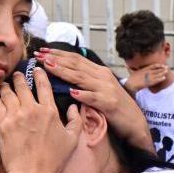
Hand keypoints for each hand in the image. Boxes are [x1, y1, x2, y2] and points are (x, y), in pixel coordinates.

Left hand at [0, 68, 81, 172]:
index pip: (43, 85)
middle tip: (16, 75)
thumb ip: (76, 120)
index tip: (36, 70)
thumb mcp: (72, 140)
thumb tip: (74, 107)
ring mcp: (15, 116)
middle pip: (22, 85)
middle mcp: (32, 110)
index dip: (39, 75)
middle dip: (18, 77)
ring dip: (6, 87)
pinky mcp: (2, 125)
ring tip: (5, 85)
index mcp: (49, 111)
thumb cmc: (54, 160)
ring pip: (7, 92)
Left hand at [35, 48, 152, 152]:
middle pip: (76, 64)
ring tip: (48, 66)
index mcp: (99, 72)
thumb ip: (85, 82)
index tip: (43, 50)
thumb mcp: (99, 90)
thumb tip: (64, 77)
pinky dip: (83, 94)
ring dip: (63, 71)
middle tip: (39, 55)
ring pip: (81, 77)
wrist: (134, 122)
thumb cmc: (114, 107)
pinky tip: (71, 92)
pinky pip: (94, 97)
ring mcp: (106, 89)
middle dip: (55, 58)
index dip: (59, 53)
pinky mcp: (110, 103)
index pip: (76, 59)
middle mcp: (103, 76)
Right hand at [125, 64, 167, 92]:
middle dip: (162, 69)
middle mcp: (148, 72)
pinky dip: (161, 78)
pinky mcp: (150, 82)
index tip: (163, 65)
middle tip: (167, 68)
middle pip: (157, 69)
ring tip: (167, 72)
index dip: (159, 65)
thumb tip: (125, 65)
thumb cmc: (131, 79)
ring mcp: (149, 77)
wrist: (131, 84)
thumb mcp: (131, 72)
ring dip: (163, 73)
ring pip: (158, 74)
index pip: (154, 66)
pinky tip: (164, 78)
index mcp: (144, 69)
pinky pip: (157, 80)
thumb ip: (130, 68)